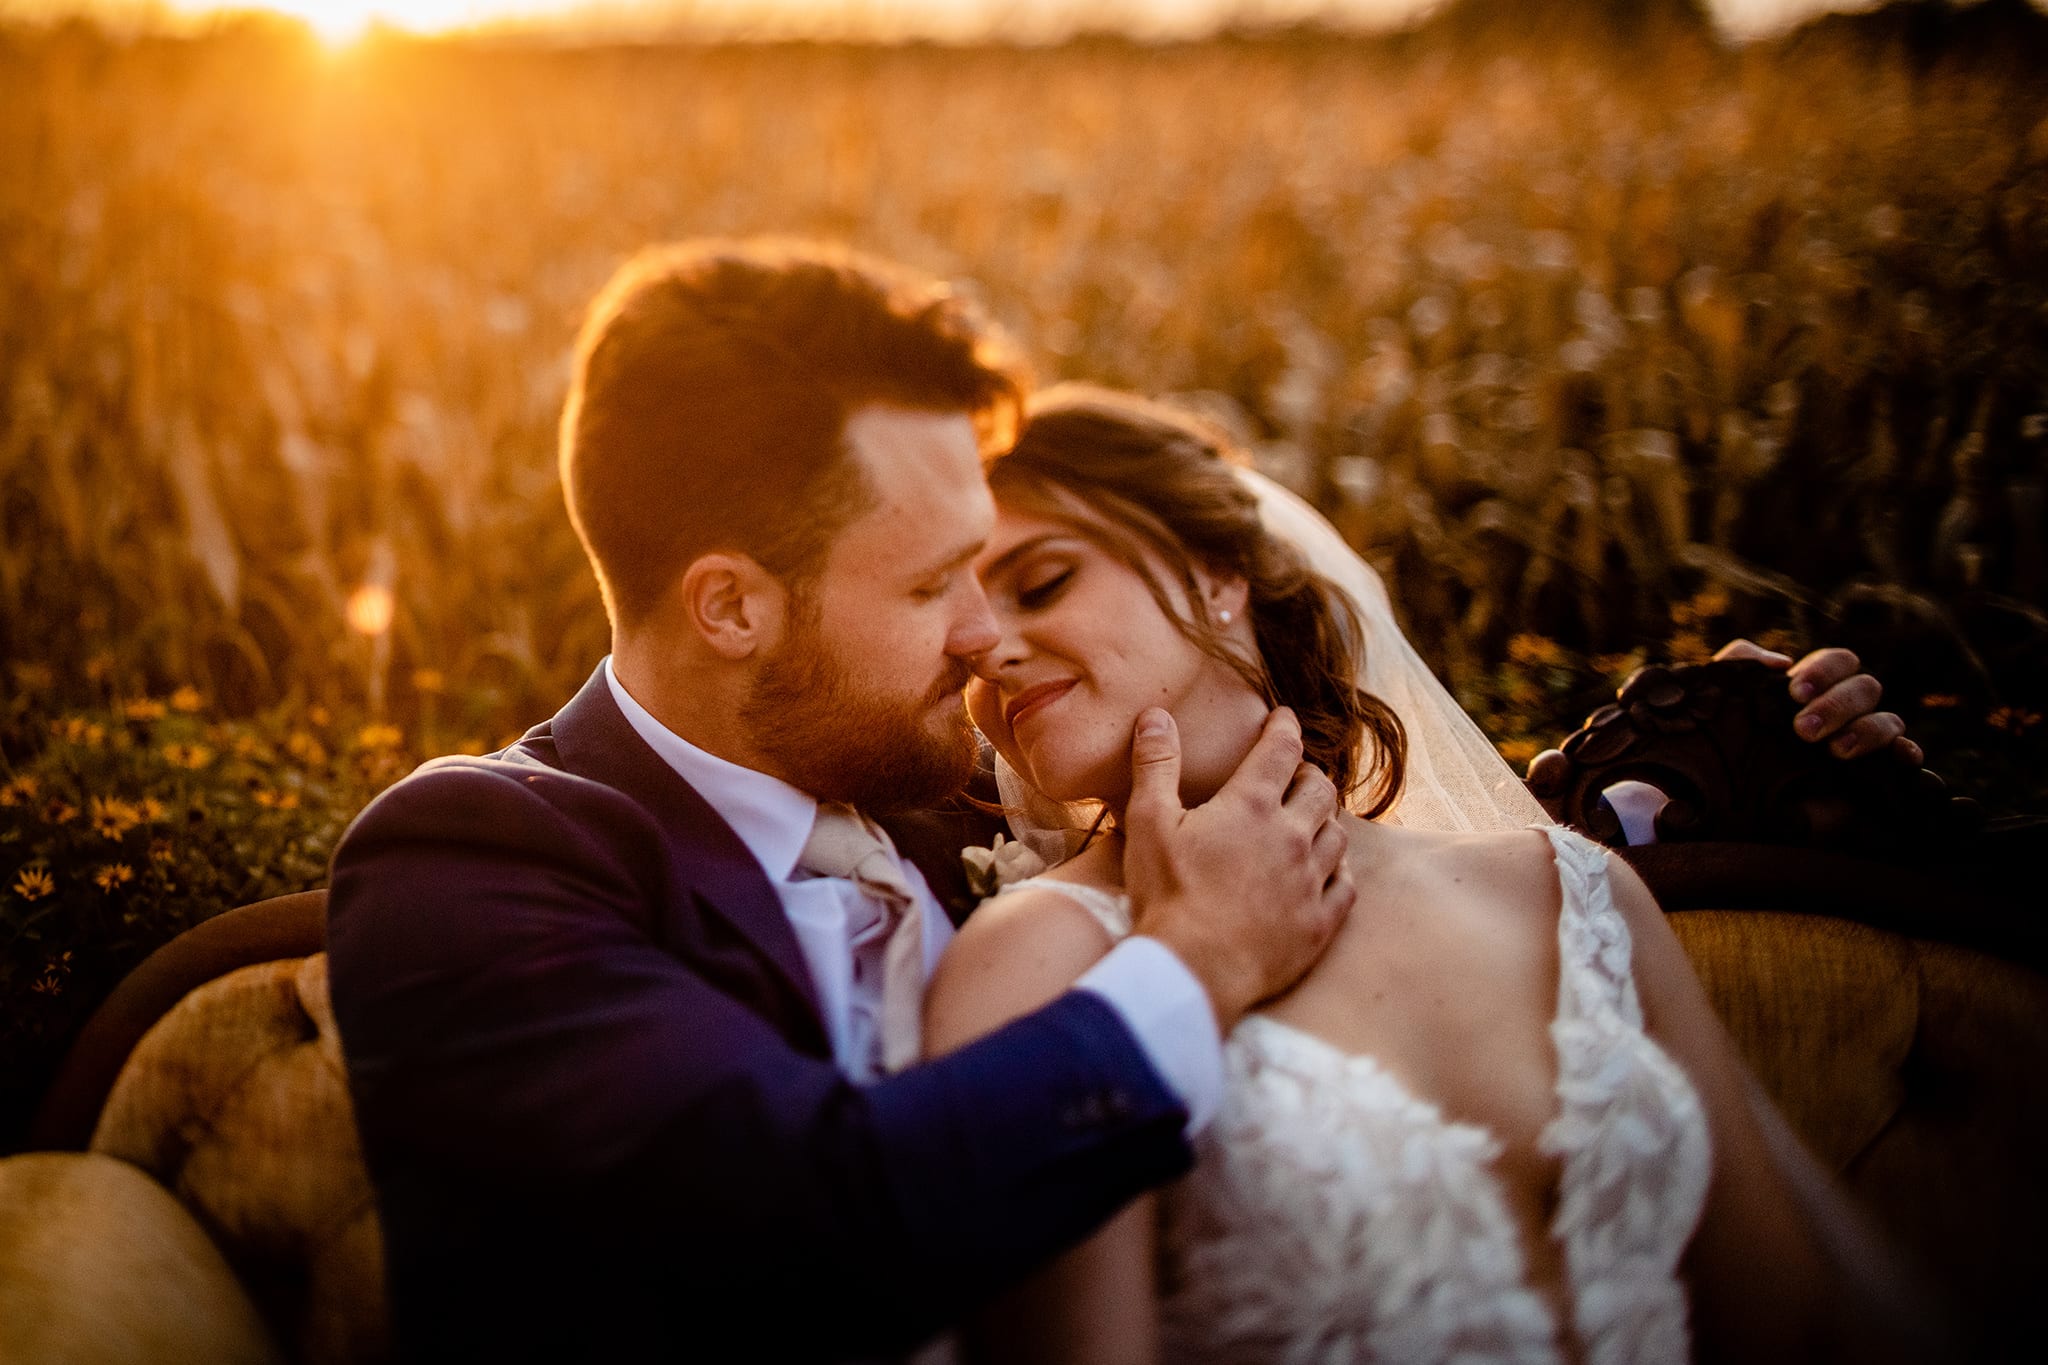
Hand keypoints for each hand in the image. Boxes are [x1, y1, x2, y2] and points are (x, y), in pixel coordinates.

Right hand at [1121, 707, 1351, 1031]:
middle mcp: (1291, 837)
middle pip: (1320, 789)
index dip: (1284, 727)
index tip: (1283, 718)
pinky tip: (1328, 873)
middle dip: (1308, 774)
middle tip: (1294, 775)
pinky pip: (1345, 888)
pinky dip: (1339, 873)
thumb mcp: (1148, 822)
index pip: (1280, 750)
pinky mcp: (1318, 924)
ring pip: (1338, 836)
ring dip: (1325, 821)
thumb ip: (1157, 765)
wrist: (1194, 970)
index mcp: (1251, 806)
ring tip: (1311, 821)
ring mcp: (1310, 882)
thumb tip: (1157, 716)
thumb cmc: (1167, 895)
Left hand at [1713, 639, 1922, 764]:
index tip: (1794, 693)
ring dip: (1866, 731)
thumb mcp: (1720, 698)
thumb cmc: (1721, 742)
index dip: (1824, 671)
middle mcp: (1844, 711)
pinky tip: (1899, 757)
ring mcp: (1862, 742)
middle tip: (1803, 730)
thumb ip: (1739, 664)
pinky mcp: (1873, 775)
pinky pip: (1904, 757)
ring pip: (1888, 720)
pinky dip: (1906, 753)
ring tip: (1835, 751)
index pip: (1840, 662)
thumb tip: (1781, 662)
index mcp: (1814, 687)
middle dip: (1837, 705)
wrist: (1721, 800)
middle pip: (1866, 688)